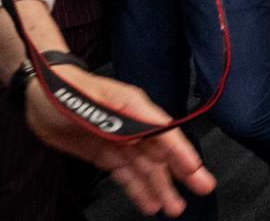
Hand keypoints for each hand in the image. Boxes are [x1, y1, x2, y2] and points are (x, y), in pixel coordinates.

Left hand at [24, 65, 215, 216]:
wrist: (37, 97)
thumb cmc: (66, 91)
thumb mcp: (93, 102)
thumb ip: (118, 120)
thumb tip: (142, 136)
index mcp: (136, 108)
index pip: (164, 132)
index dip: (180, 151)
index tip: (194, 168)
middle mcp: (133, 126)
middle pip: (162, 153)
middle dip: (183, 171)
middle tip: (203, 187)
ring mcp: (121, 142)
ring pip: (146, 168)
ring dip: (161, 187)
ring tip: (174, 208)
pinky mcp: (107, 155)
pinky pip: (126, 175)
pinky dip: (138, 190)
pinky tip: (149, 203)